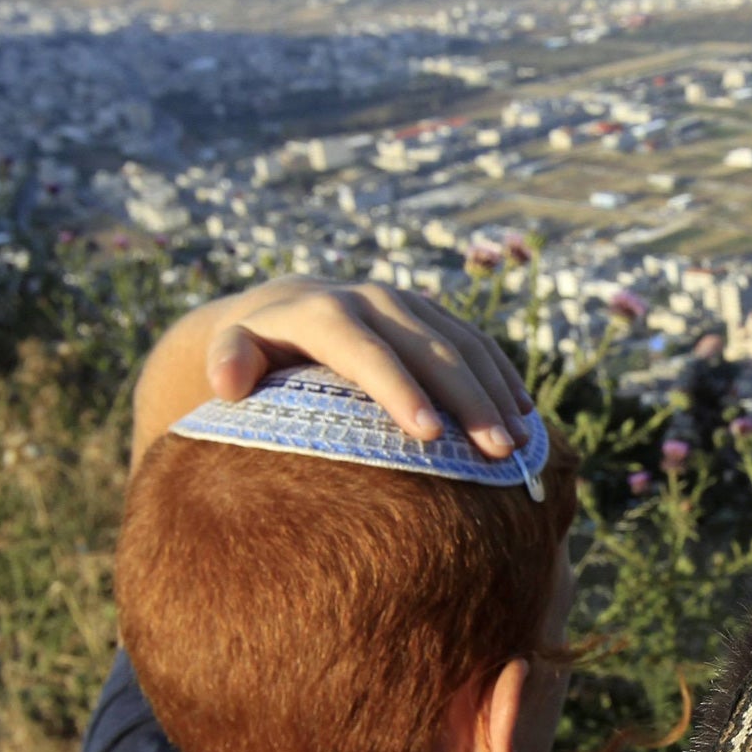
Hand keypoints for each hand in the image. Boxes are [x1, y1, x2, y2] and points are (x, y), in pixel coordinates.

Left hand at [150, 279, 531, 460]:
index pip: (368, 352)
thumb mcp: (232, 350)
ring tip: (519, 444)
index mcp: (327, 312)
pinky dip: (503, 377)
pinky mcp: (434, 313)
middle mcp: (374, 299)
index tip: (428, 435)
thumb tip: (229, 383)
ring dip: (496, 394)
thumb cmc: (256, 351)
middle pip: (431, 350)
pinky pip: (478, 342)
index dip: (399, 391)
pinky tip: (524, 416)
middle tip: (497, 452)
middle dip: (468, 401)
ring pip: (464, 344)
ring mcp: (410, 303)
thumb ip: (228, 361)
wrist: (285, 308)